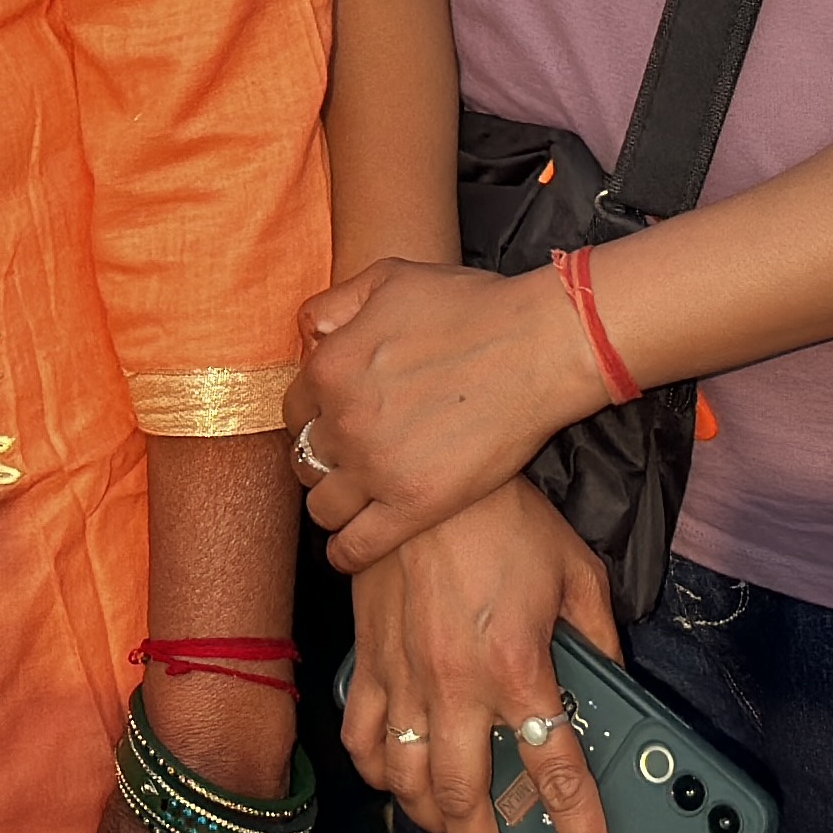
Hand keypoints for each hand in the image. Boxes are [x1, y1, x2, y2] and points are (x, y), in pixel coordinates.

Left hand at [295, 256, 606, 566]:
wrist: (538, 348)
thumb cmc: (472, 307)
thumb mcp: (391, 278)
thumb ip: (336, 304)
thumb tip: (310, 337)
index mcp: (332, 368)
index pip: (294, 409)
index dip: (314, 416)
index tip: (336, 422)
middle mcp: (344, 422)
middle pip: (305, 458)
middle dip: (322, 459)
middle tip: (349, 459)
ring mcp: (377, 469)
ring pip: (323, 506)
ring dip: (332, 503)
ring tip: (354, 500)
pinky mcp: (414, 505)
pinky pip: (357, 547)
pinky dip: (347, 553)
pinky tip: (353, 549)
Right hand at [340, 485, 621, 832]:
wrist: (422, 471)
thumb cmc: (505, 518)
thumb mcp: (578, 574)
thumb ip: (599, 640)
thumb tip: (613, 688)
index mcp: (519, 668)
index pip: (558, 777)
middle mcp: (457, 686)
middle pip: (467, 805)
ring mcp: (403, 678)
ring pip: (408, 786)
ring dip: (436, 823)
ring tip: (461, 828)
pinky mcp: (367, 661)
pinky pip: (362, 742)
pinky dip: (379, 774)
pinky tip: (400, 777)